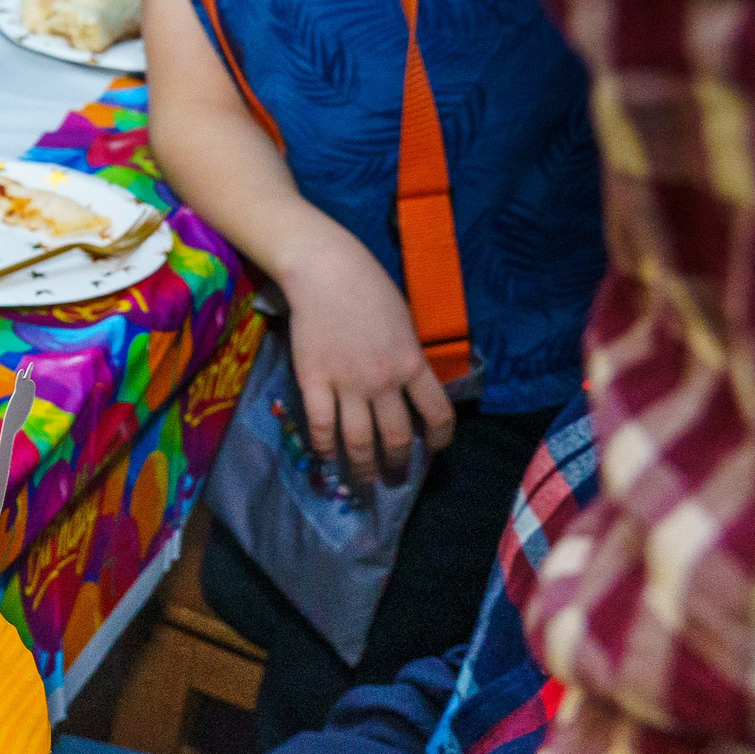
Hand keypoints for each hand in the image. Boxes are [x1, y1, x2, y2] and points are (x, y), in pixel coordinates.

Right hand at [279, 223, 454, 476]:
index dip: (439, 438)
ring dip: (362, 468)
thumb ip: (408, 356)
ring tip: (362, 482)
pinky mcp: (314, 382)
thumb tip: (408, 383)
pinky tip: (325, 457)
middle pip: (395, 437)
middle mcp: (384, 382)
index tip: (433, 449)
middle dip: (397, 464)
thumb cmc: (368, 286)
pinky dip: (324, 448)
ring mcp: (348, 384)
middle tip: (393, 479)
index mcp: (412, 363)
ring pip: (359, 440)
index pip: (438, 413)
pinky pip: (321, 426)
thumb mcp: (404, 322)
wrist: (326, 271)